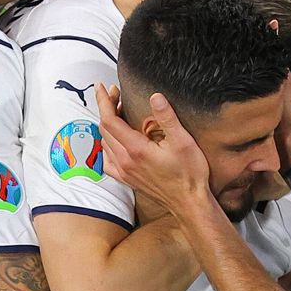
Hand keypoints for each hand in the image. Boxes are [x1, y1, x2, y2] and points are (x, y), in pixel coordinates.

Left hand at [96, 85, 211, 217]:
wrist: (189, 203)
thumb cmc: (189, 174)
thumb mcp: (183, 141)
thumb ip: (167, 117)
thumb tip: (156, 97)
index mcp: (136, 149)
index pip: (110, 120)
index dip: (104, 101)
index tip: (101, 87)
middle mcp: (125, 161)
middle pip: (104, 129)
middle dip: (106, 108)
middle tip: (115, 93)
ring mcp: (124, 172)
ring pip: (104, 143)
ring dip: (107, 125)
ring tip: (117, 112)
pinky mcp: (127, 179)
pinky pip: (107, 161)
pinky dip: (106, 146)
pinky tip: (114, 141)